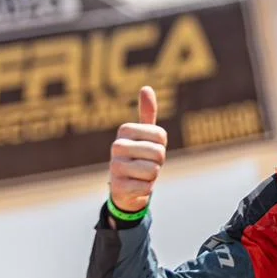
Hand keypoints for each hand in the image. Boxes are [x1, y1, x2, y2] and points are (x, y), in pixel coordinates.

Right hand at [108, 86, 165, 212]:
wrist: (125, 189)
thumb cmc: (139, 158)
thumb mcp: (144, 135)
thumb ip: (147, 113)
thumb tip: (146, 88)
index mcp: (125, 130)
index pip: (161, 136)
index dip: (161, 146)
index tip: (149, 150)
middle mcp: (116, 146)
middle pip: (159, 153)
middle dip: (158, 163)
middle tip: (146, 164)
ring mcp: (115, 167)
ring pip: (153, 171)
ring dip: (152, 177)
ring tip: (140, 175)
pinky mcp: (118, 187)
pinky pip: (147, 187)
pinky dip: (146, 189)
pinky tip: (136, 187)